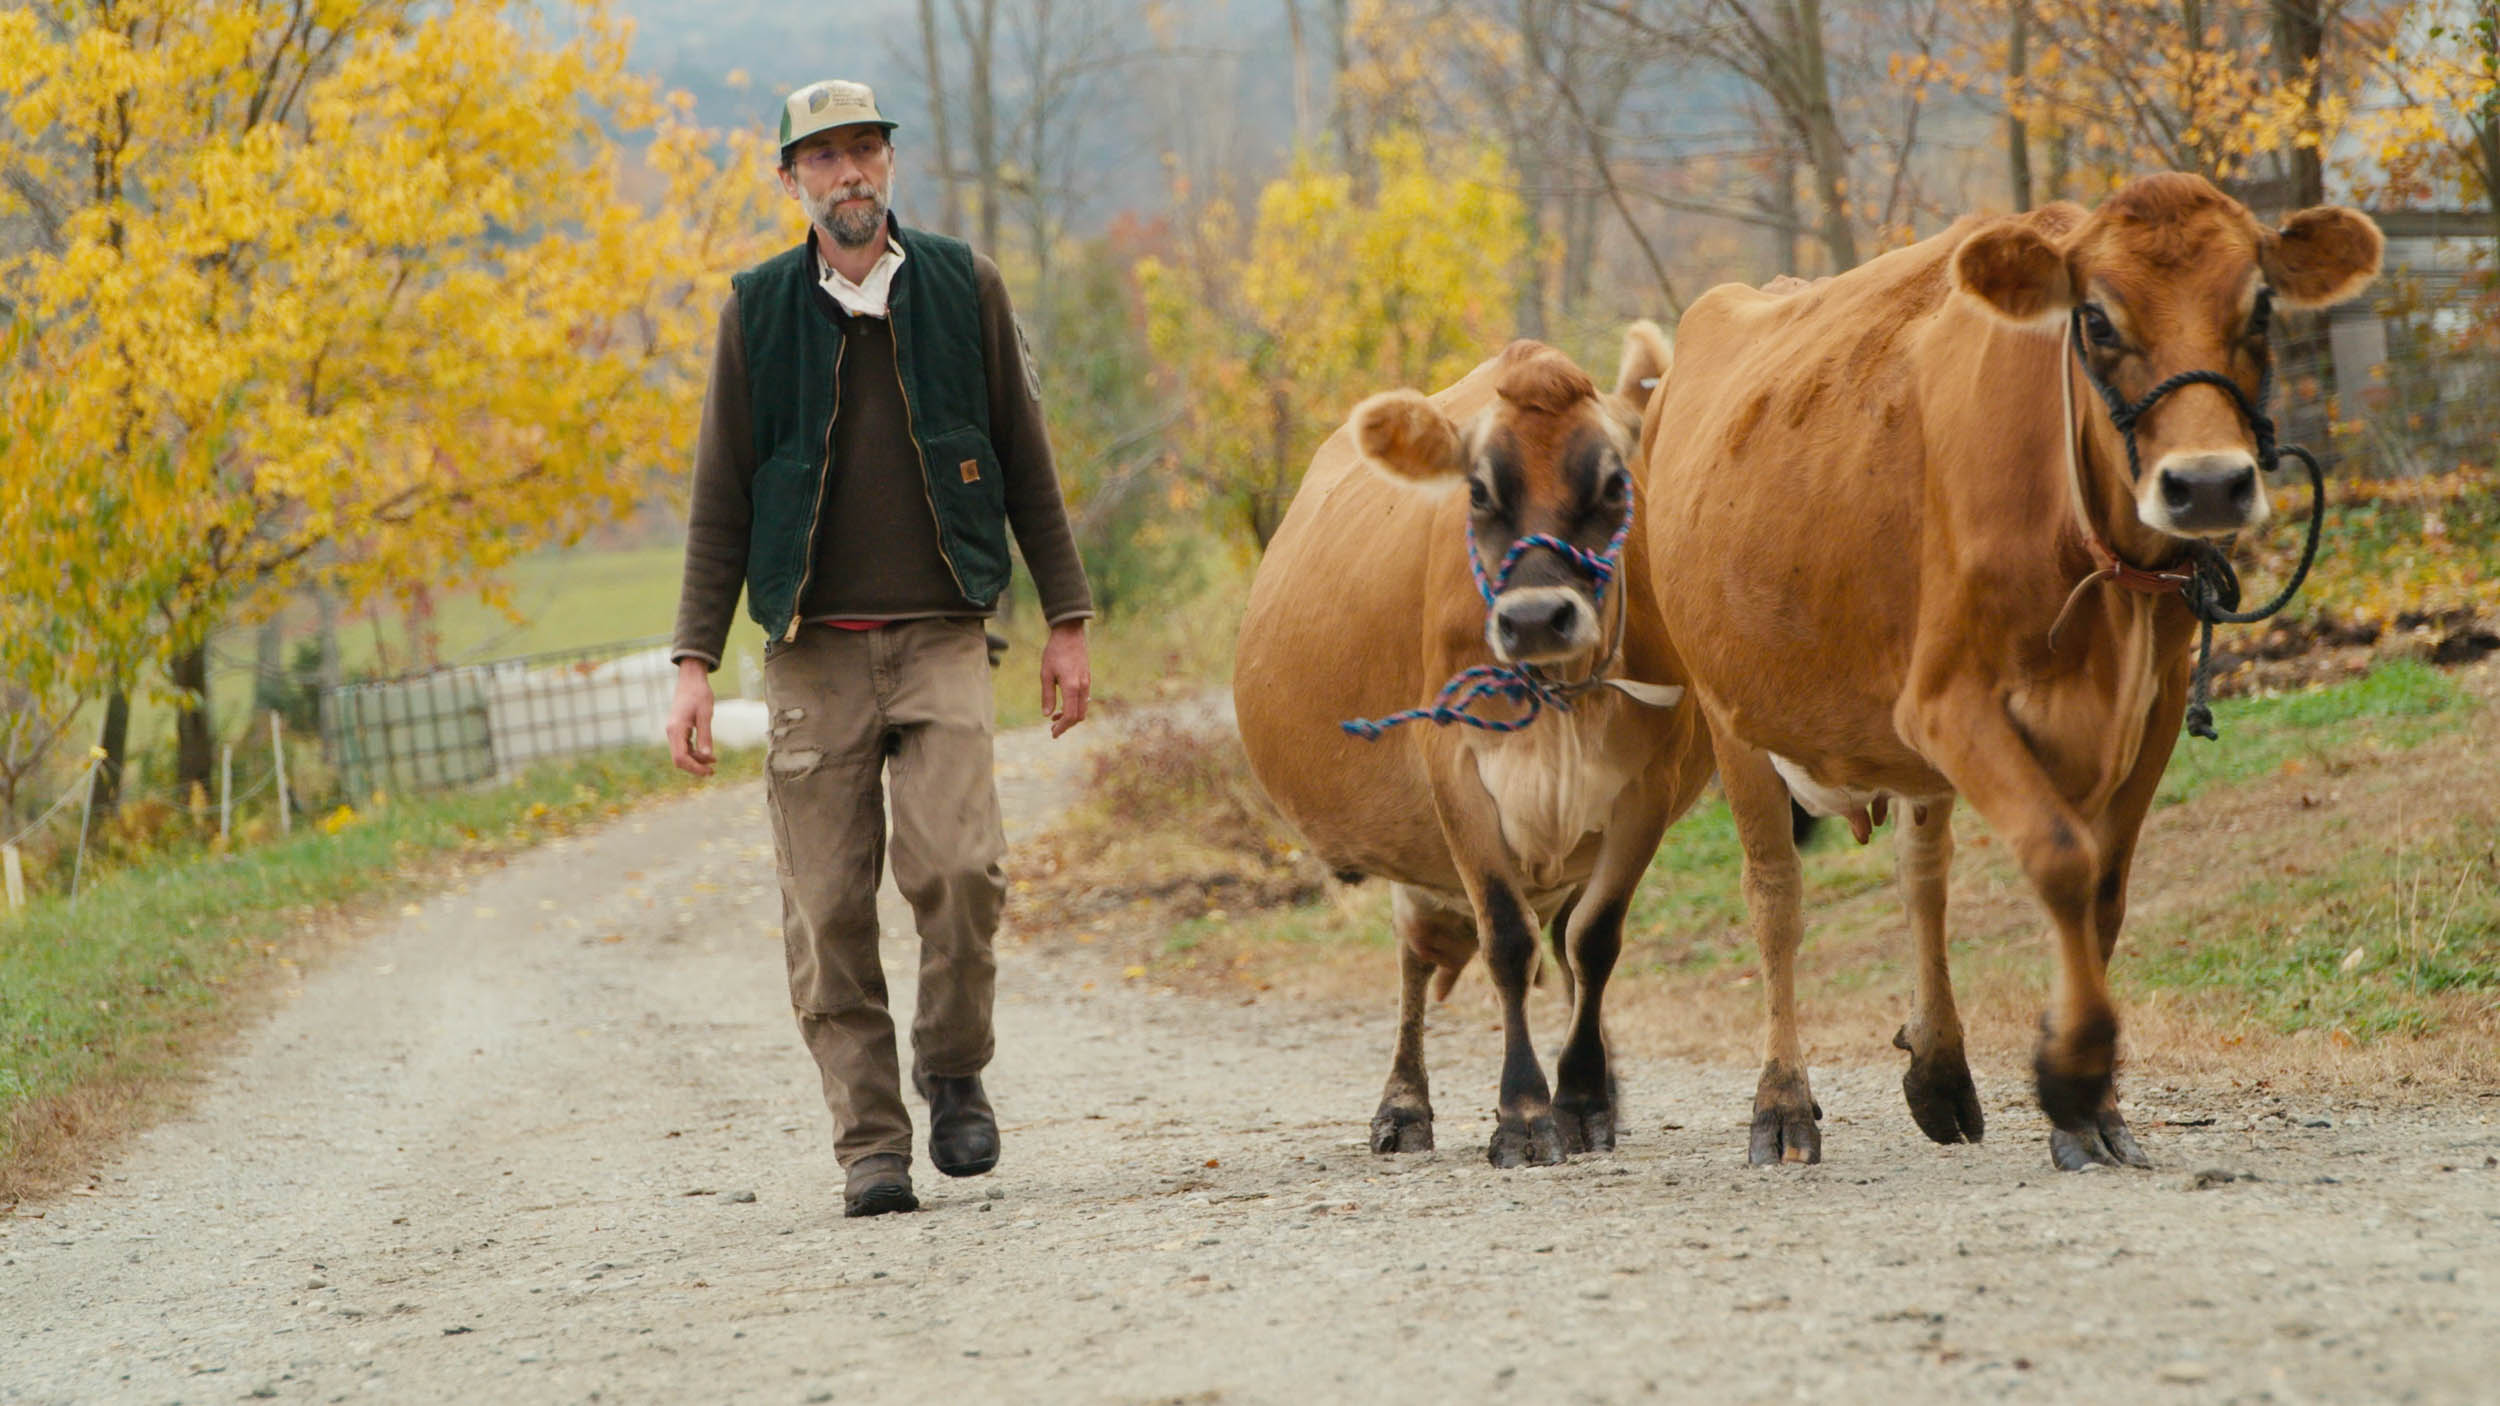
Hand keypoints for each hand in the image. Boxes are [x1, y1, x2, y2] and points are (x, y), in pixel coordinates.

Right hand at [665, 658, 716, 775]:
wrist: (691, 680)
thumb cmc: (699, 694)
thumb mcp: (706, 715)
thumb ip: (706, 736)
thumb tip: (708, 756)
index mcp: (676, 729)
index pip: (680, 757)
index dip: (694, 767)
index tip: (709, 771)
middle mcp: (671, 732)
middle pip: (679, 759)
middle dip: (695, 767)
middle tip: (712, 772)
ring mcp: (673, 731)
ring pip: (681, 754)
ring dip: (696, 760)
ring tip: (713, 762)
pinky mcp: (678, 730)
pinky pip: (684, 747)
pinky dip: (694, 753)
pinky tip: (707, 754)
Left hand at [1039, 620, 1090, 738]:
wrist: (1070, 634)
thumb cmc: (1055, 652)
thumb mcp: (1046, 673)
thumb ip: (1047, 695)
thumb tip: (1047, 715)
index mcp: (1071, 686)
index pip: (1070, 715)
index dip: (1062, 727)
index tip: (1053, 733)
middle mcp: (1082, 687)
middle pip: (1079, 716)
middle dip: (1067, 725)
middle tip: (1052, 729)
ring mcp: (1087, 683)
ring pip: (1082, 708)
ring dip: (1070, 716)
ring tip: (1055, 718)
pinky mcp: (1087, 679)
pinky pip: (1083, 700)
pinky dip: (1074, 707)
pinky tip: (1063, 705)